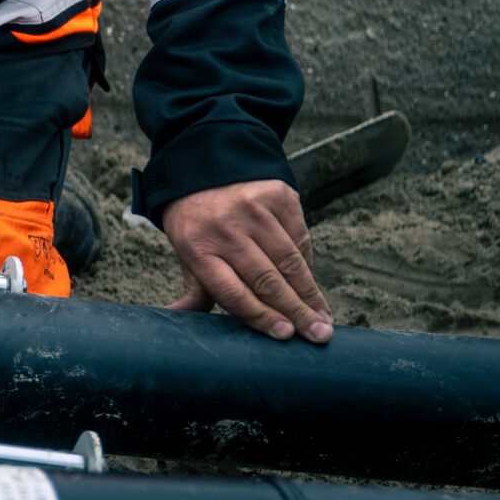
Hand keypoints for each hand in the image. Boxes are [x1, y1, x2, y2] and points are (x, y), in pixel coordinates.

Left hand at [162, 178, 333, 343]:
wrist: (204, 164)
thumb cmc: (198, 221)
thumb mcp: (187, 252)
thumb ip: (194, 289)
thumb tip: (175, 317)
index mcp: (196, 247)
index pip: (232, 291)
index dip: (260, 316)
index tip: (285, 335)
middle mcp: (225, 228)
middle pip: (266, 280)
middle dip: (296, 312)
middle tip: (319, 335)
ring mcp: (252, 210)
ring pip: (289, 261)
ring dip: (310, 293)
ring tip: (324, 317)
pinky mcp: (276, 197)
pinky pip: (299, 238)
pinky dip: (307, 265)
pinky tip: (312, 285)